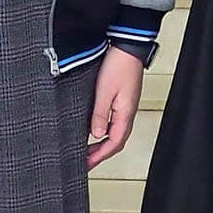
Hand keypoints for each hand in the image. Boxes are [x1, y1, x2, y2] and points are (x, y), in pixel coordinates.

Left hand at [87, 48, 143, 169]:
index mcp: (125, 114)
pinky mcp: (122, 100)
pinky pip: (114, 123)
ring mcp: (126, 107)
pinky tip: (95, 130)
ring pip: (115, 133)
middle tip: (85, 162)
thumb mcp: (104, 91)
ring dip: (102, 144)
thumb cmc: (119, 65)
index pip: (114, 143)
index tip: (86, 164)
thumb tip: (96, 135)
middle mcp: (127, 113)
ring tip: (88, 150)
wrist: (127, 47)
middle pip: (116, 142)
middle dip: (101, 154)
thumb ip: (100, 114)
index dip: (99, 156)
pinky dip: (104, 132)